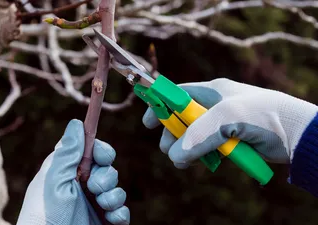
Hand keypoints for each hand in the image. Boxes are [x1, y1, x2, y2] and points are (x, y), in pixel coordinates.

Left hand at [16, 119, 129, 224]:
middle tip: (95, 187)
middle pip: (108, 168)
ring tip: (102, 205)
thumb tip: (76, 123)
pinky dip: (120, 213)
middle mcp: (82, 186)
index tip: (100, 156)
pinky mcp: (105, 222)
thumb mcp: (54, 181)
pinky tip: (110, 217)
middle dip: (106, 176)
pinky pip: (122, 210)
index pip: (91, 151)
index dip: (100, 150)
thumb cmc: (45, 216)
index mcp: (67, 172)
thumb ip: (67, 152)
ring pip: (117, 188)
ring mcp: (94, 204)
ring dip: (113, 195)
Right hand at [142, 78, 317, 168]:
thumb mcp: (226, 118)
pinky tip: (204, 162)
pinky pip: (207, 148)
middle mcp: (214, 106)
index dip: (159, 106)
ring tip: (184, 162)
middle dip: (171, 135)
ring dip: (185, 149)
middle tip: (169, 150)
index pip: (176, 94)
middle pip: (180, 119)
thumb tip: (174, 155)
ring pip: (192, 137)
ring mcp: (222, 123)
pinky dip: (201, 156)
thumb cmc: (262, 115)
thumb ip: (197, 135)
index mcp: (211, 91)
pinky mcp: (230, 140)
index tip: (148, 123)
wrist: (296, 134)